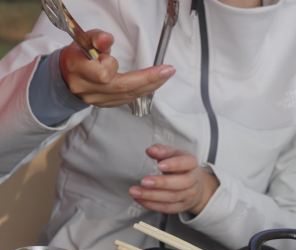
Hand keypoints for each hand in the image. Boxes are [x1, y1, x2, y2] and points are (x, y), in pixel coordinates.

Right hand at [60, 29, 174, 106]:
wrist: (67, 76)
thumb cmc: (78, 56)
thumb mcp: (84, 40)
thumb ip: (97, 38)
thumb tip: (107, 39)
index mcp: (78, 70)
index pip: (102, 74)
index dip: (112, 65)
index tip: (116, 57)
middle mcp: (87, 88)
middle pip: (122, 87)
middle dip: (147, 79)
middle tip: (167, 71)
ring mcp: (96, 100)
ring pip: (128, 95)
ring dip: (150, 85)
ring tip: (165, 75)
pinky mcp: (105, 105)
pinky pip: (128, 99)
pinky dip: (142, 90)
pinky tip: (154, 83)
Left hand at [129, 144, 218, 214]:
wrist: (196, 185)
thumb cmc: (182, 168)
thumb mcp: (174, 155)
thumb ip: (162, 151)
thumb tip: (151, 150)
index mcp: (191, 164)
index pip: (186, 163)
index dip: (174, 165)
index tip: (160, 165)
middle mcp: (193, 180)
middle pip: (181, 183)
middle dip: (161, 183)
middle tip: (144, 181)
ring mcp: (188, 195)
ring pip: (172, 197)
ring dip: (152, 195)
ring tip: (136, 191)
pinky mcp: (181, 206)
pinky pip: (167, 208)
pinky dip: (152, 205)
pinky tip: (140, 199)